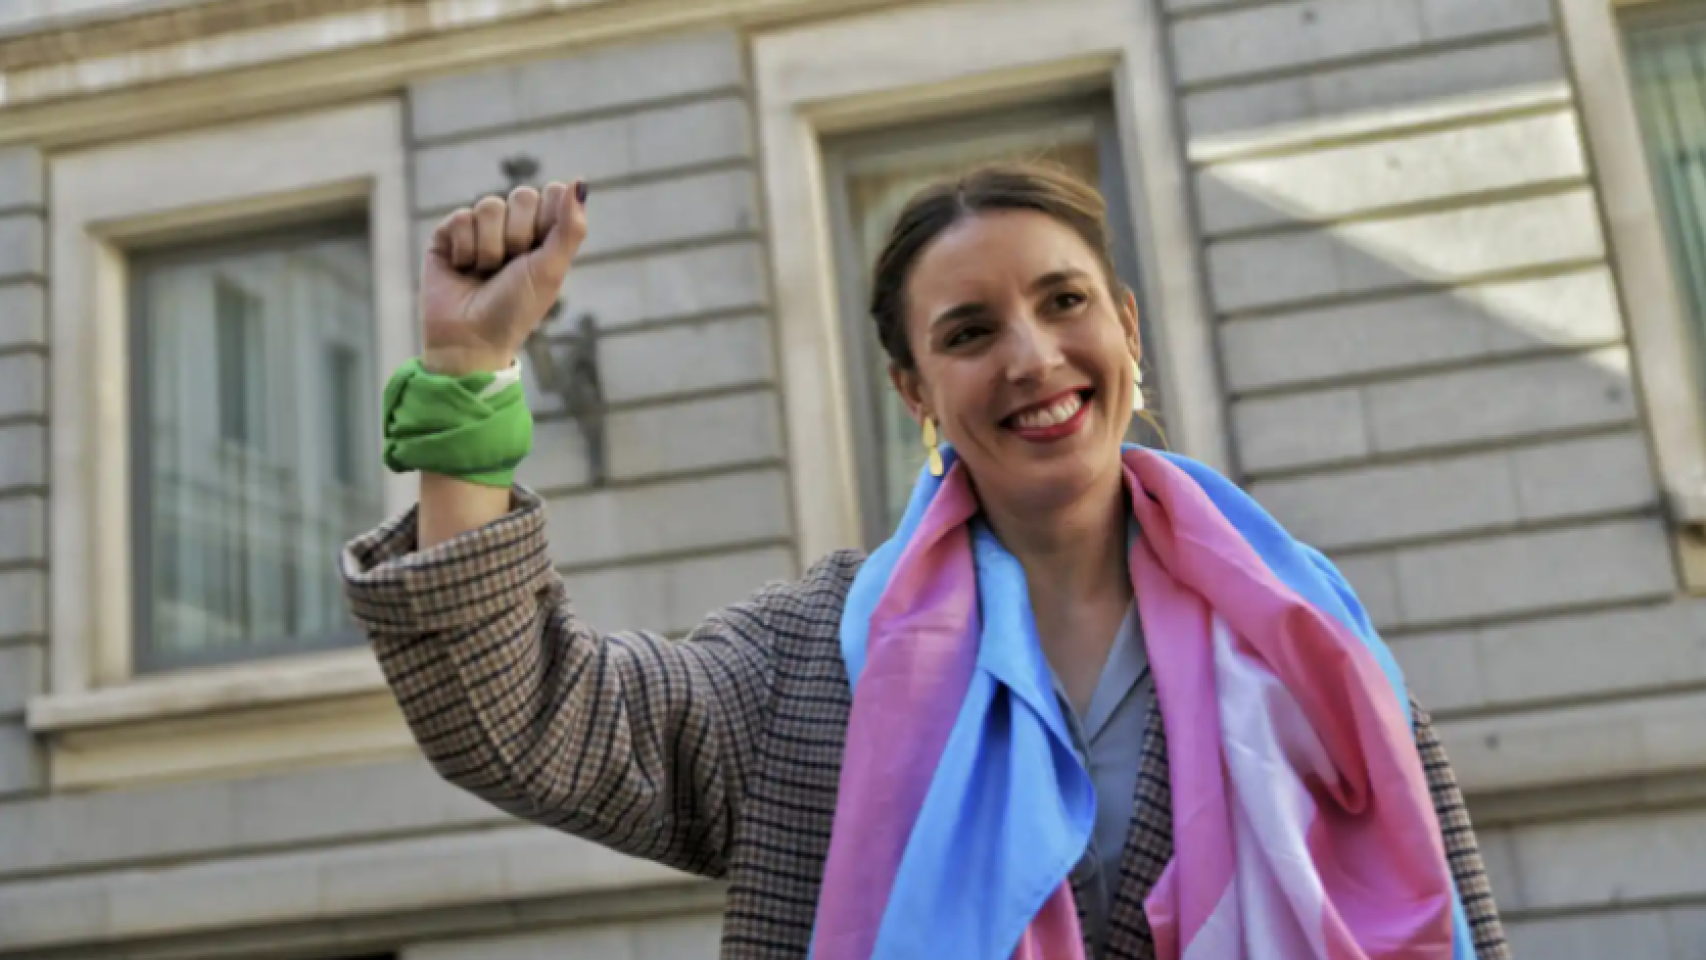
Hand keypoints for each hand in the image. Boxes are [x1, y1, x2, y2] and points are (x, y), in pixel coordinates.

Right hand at [419, 181, 587, 375]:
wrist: (471, 338)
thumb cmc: (516, 309)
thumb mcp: (551, 270)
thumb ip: (570, 227)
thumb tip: (579, 181)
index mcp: (543, 234)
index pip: (551, 193)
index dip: (547, 219)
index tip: (540, 251)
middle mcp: (512, 227)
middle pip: (522, 195)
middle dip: (518, 236)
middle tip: (511, 267)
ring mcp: (479, 229)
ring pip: (489, 205)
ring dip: (490, 247)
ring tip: (485, 273)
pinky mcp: (448, 235)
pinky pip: (460, 217)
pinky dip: (465, 248)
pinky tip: (463, 269)